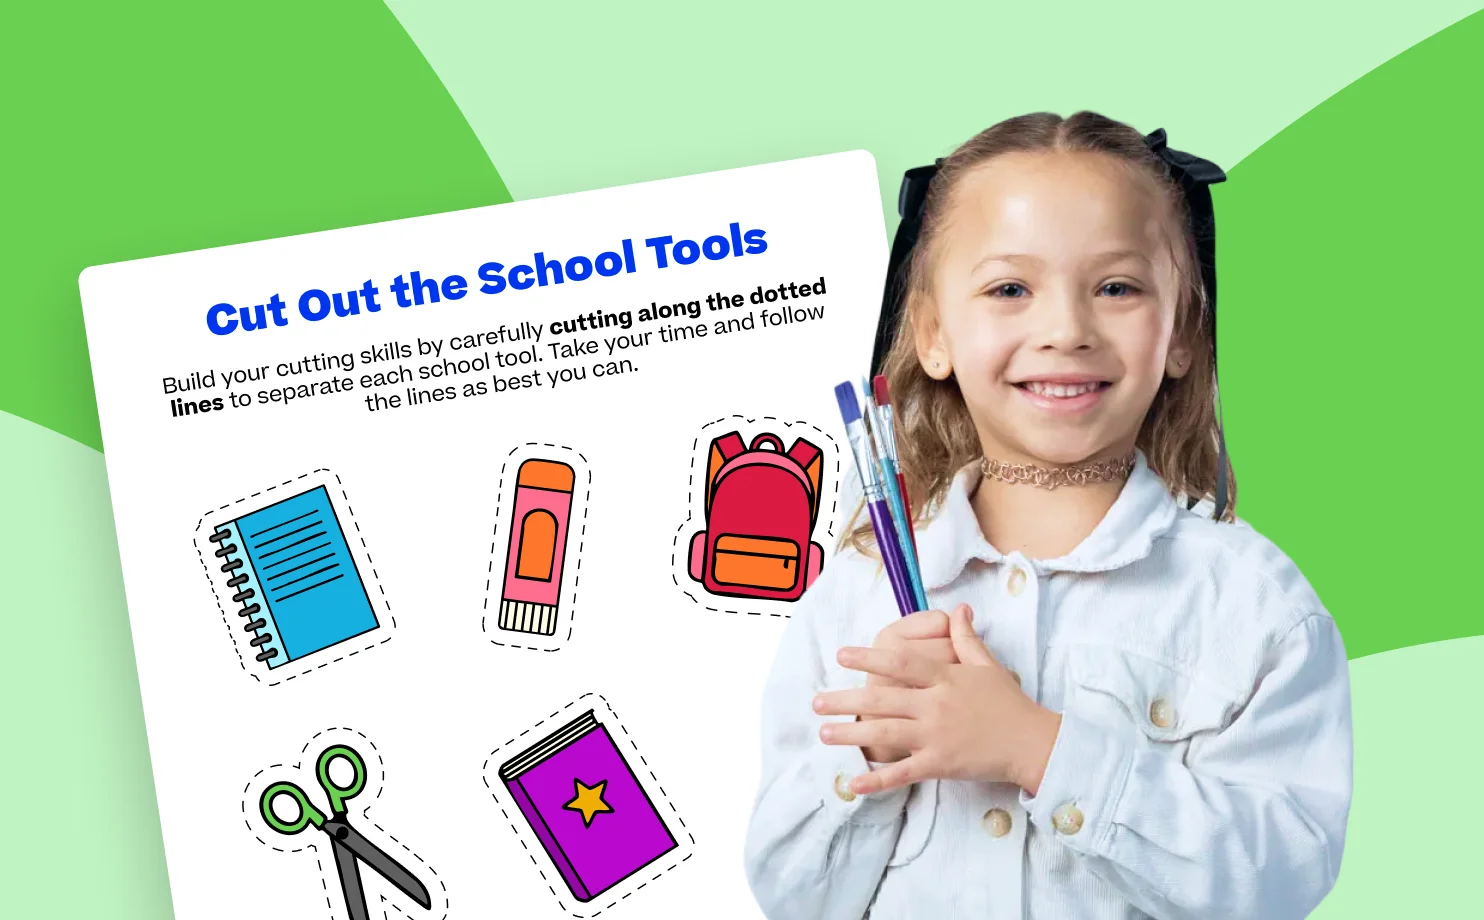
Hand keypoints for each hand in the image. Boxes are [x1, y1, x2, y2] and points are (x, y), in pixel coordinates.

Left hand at [814, 605, 1062, 795]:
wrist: (1033, 742)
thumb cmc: (1009, 702)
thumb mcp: (987, 665)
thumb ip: (966, 638)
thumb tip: (959, 609)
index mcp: (945, 678)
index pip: (901, 663)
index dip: (869, 658)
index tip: (841, 654)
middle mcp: (936, 705)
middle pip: (883, 699)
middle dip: (846, 700)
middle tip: (815, 701)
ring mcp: (936, 735)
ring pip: (886, 732)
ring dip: (851, 733)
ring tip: (823, 732)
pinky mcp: (940, 764)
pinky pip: (904, 772)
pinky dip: (878, 779)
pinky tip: (854, 782)